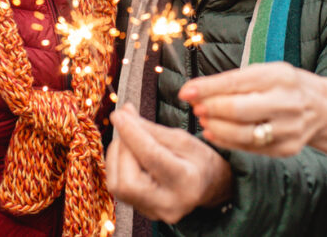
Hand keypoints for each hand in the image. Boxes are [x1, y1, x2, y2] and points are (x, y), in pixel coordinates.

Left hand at [106, 104, 231, 223]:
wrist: (209, 186)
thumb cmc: (198, 159)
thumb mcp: (181, 139)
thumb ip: (150, 129)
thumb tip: (122, 114)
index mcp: (187, 181)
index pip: (151, 156)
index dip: (131, 133)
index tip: (118, 114)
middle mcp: (169, 203)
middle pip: (128, 181)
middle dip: (122, 149)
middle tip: (127, 128)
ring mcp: (155, 212)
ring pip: (118, 186)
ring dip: (116, 156)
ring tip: (128, 140)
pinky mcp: (143, 212)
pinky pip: (119, 188)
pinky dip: (117, 166)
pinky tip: (128, 154)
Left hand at [179, 62, 326, 158]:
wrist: (321, 107)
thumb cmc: (283, 85)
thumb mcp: (263, 72)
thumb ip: (232, 81)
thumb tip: (194, 91)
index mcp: (280, 76)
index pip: (237, 82)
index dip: (208, 88)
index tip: (185, 92)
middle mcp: (287, 102)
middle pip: (239, 110)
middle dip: (211, 109)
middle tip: (196, 107)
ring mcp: (289, 129)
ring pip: (243, 134)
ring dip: (216, 127)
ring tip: (203, 119)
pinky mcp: (287, 149)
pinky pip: (250, 148)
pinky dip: (227, 141)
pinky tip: (214, 132)